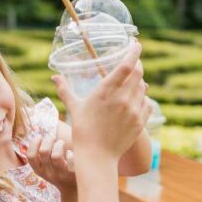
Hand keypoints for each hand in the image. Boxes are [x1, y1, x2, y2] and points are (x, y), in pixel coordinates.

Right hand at [26, 135, 75, 190]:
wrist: (73, 189)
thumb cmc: (59, 171)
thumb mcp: (46, 167)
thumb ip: (41, 155)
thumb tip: (39, 136)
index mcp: (40, 170)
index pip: (31, 156)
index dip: (34, 143)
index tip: (40, 136)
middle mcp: (49, 173)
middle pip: (44, 151)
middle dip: (49, 139)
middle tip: (54, 138)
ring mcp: (61, 174)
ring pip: (56, 155)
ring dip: (59, 144)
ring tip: (62, 143)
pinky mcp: (73, 174)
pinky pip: (71, 160)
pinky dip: (71, 153)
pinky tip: (71, 154)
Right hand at [53, 43, 151, 161]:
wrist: (97, 156)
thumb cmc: (83, 131)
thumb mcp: (75, 107)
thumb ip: (65, 90)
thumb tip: (54, 77)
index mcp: (106, 91)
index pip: (126, 65)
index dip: (133, 52)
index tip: (136, 44)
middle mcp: (123, 99)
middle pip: (138, 73)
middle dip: (137, 64)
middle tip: (134, 61)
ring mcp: (134, 110)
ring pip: (143, 87)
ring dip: (139, 82)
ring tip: (132, 82)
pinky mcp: (140, 122)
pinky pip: (148, 103)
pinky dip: (144, 98)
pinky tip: (138, 99)